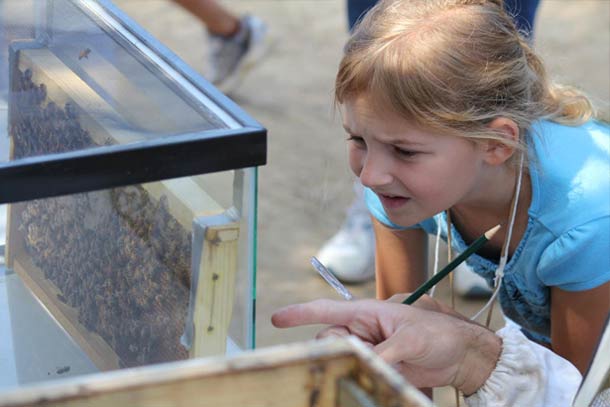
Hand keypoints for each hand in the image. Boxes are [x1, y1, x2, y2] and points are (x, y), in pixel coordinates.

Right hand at [272, 299, 500, 393]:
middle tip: (354, 359)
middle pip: (330, 341)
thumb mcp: (411, 338)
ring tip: (382, 368)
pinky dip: (358, 379)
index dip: (301, 313)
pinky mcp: (379, 368)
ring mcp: (371, 350)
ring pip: (343, 360)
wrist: (462, 355)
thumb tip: (362, 363)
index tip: (277, 319)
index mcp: (368, 312)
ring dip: (348, 368)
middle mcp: (364, 331)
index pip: (327, 310)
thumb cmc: (439, 333)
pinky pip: (358, 374)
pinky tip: (374, 382)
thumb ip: (384, 352)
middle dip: (331, 352)